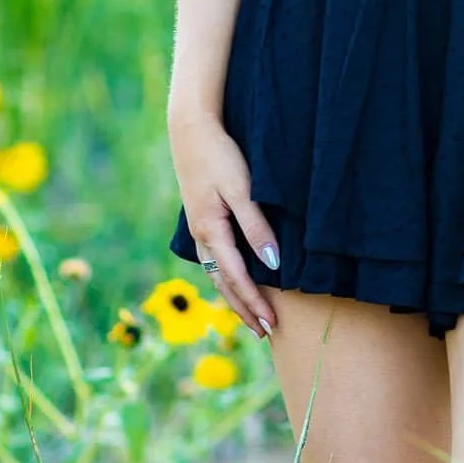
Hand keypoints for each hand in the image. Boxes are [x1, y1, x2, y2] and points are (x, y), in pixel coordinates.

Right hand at [168, 110, 279, 337]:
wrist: (190, 130)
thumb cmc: (220, 156)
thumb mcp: (242, 190)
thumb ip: (256, 227)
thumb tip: (273, 264)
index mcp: (211, 231)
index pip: (237, 277)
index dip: (255, 302)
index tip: (271, 323)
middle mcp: (201, 236)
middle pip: (223, 283)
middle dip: (244, 308)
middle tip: (264, 332)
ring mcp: (198, 228)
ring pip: (216, 273)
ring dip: (233, 296)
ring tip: (250, 316)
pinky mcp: (200, 218)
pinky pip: (213, 258)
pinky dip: (225, 277)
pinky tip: (233, 280)